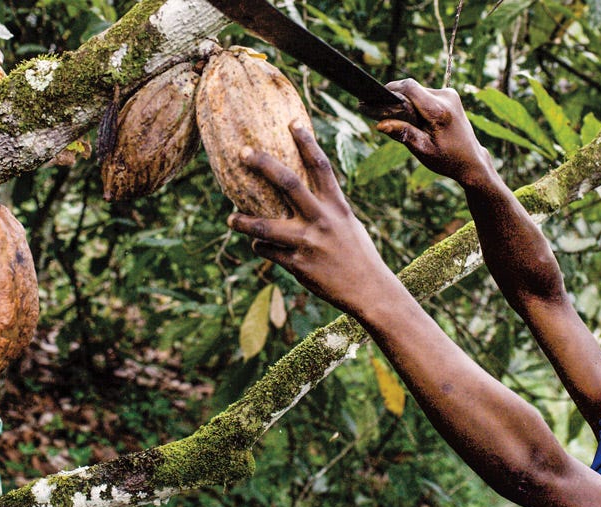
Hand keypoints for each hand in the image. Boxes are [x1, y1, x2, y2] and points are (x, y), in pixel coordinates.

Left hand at [227, 122, 402, 316]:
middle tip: (242, 152)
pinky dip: (261, 247)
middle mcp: (322, 220)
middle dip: (263, 165)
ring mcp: (308, 243)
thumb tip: (299, 194)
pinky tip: (258, 246)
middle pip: (288, 184)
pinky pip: (269, 252)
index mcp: (337, 206)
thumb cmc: (356, 254)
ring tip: (231, 218)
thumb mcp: (346, 224)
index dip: (306, 142)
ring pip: (266, 227)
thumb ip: (325, 208)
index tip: (291, 122)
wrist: (369, 291)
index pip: (320, 166)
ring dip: (244, 222)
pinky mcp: (298, 265)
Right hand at [376, 79, 496, 188]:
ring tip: (407, 121)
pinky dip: (417, 103)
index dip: (390, 89)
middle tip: (387, 116)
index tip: (376, 98)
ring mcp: (450, 94)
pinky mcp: (450, 95)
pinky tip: (418, 119)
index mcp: (439, 111)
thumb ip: (403, 134)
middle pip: (412, 88)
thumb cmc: (447, 159)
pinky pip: (425, 93)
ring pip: (418, 90)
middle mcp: (446, 97)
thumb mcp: (423, 150)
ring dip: (408, 102)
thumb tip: (380, 124)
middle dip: (398, 99)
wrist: (471, 160)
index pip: (409, 87)